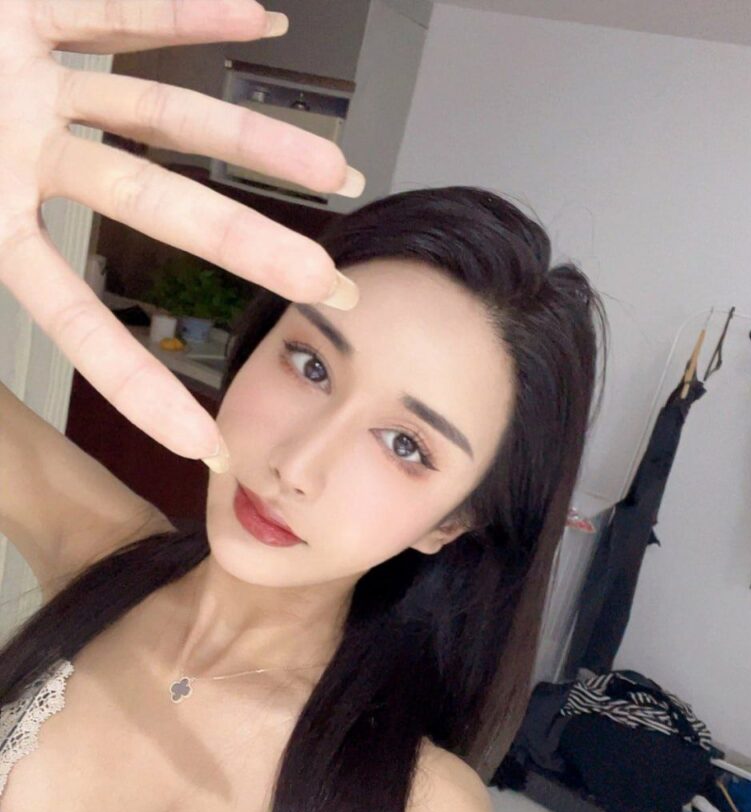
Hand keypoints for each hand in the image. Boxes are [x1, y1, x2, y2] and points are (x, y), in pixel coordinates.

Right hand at [0, 0, 364, 470]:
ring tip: (336, 169)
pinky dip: (181, 10)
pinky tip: (260, 14)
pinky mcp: (24, 7)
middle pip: (154, 208)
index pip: (73, 321)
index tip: (205, 445)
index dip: (136, 386)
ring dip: (249, 139)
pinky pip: (113, 9)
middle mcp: (25, 158)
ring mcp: (32, 85)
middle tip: (330, 292)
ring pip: (159, 114)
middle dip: (248, 246)